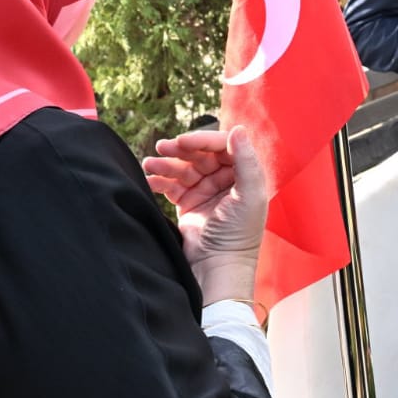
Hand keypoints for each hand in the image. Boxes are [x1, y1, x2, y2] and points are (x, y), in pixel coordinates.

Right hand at [144, 126, 266, 300]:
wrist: (217, 268)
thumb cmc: (239, 234)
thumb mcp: (249, 195)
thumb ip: (246, 162)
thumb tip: (238, 129)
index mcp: (244, 174)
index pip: (222, 146)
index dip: (202, 141)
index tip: (183, 142)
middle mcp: (225, 179)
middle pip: (200, 154)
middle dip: (180, 150)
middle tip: (162, 148)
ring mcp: (205, 191)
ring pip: (182, 168)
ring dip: (165, 164)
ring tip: (149, 164)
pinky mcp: (188, 203)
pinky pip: (171, 185)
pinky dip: (159, 180)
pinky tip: (148, 179)